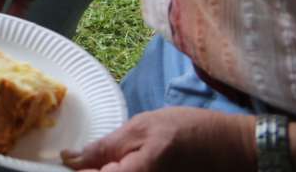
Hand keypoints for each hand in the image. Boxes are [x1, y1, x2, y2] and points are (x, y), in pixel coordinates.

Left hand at [62, 107, 254, 169]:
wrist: (234, 149)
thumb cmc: (188, 132)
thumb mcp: (141, 129)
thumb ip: (103, 148)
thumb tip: (68, 159)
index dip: (73, 171)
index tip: (61, 161)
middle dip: (91, 171)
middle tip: (85, 161)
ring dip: (107, 171)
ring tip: (105, 163)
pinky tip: (122, 168)